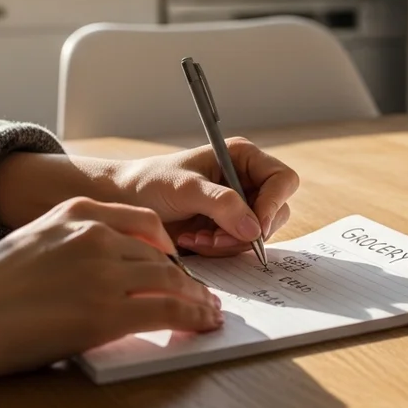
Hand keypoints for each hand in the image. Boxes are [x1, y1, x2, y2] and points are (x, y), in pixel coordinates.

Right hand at [0, 197, 222, 401]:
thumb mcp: (27, 246)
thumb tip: (94, 275)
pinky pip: (168, 310)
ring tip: (206, 311)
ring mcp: (103, 271)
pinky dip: (193, 317)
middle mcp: (94, 234)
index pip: (141, 221)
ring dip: (195, 298)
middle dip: (182, 276)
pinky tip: (202, 324)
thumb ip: (66, 249)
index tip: (174, 261)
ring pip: (170, 279)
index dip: (164, 246)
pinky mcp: (108, 311)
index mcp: (73, 212)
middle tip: (198, 294)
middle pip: (159, 253)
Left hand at [114, 137, 299, 255]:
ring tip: (196, 237)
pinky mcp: (228, 227)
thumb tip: (254, 229)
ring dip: (229, 243)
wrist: (125, 203)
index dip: (274, 204)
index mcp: (242, 158)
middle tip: (215, 238)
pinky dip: (219, 249)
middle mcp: (246, 180)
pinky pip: (240, 245)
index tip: (254, 227)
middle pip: (275, 211)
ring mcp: (239, 206)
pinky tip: (194, 240)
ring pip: (259, 233)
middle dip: (247, 230)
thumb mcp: (186, 189)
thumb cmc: (150, 184)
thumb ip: (222, 204)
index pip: (282, 180)